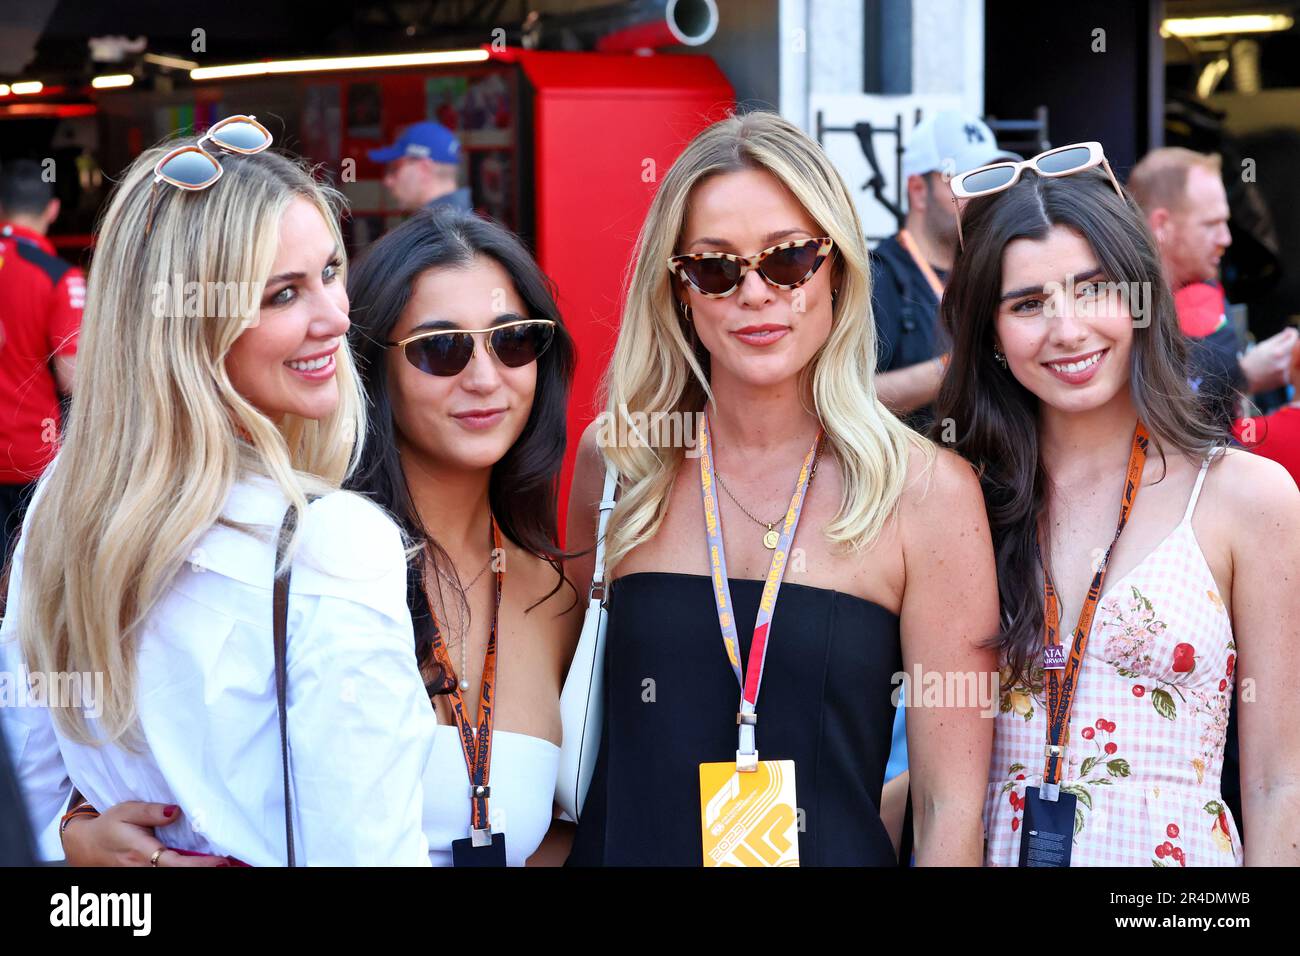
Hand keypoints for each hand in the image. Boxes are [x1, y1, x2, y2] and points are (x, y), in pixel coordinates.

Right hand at [61, 801, 229, 866]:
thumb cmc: (109, 825)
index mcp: (140, 853)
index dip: (197, 864)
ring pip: (174, 876)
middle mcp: (143, 869)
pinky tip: (206, 865)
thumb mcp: (126, 810)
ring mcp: (143, 875)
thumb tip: (176, 811)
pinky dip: (188, 870)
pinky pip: (169, 875)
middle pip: (178, 874)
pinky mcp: (146, 876)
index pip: (174, 863)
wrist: (85, 846)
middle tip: (233, 865)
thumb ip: (151, 811)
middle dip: (204, 871)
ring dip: (198, 871)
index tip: (220, 862)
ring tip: (227, 865)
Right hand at [1240, 327, 1297, 393]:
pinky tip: (1273, 369)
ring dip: (1285, 358)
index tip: (1289, 333)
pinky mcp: (1284, 381)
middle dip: (1287, 348)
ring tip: (1272, 361)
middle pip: (1293, 350)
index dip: (1292, 334)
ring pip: (1291, 360)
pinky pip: (1289, 370)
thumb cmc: (1252, 360)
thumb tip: (1291, 331)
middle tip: (1276, 350)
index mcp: (1279, 352)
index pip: (1294, 339)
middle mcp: (1284, 363)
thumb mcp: (1264, 345)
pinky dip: (1284, 368)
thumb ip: (1280, 337)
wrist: (1243, 379)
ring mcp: (1285, 373)